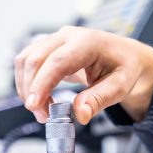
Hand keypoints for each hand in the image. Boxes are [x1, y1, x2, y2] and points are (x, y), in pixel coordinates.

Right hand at [14, 26, 152, 123]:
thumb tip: (80, 114)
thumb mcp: (120, 87)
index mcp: (88, 42)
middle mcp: (68, 36)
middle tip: (42, 116)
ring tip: (43, 111)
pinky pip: (28, 62)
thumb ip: (99, 100)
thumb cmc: (124, 68)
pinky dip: (29, 82)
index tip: (34, 104)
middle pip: (35, 59)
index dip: (41, 83)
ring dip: (27, 87)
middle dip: (32, 90)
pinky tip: (41, 99)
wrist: (126, 57)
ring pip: (26, 59)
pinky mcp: (49, 47)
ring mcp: (56, 39)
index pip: (57, 61)